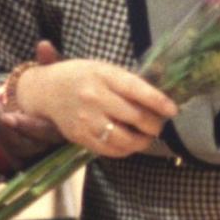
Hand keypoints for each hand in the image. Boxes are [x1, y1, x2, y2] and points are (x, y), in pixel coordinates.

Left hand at [0, 40, 63, 168]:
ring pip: (13, 151)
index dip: (28, 127)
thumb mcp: (55, 76)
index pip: (47, 135)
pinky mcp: (24, 163)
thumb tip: (43, 45)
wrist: (50, 110)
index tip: (8, 116)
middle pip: (25, 147)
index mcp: (65, 130)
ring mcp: (38, 158)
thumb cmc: (54, 92)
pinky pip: (6, 157)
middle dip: (4, 128)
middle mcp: (53, 148)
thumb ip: (50, 63)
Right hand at [15, 58, 177, 156]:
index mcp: (103, 75)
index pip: (136, 89)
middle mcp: (94, 97)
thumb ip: (128, 82)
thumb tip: (159, 98)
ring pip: (125, 139)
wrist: (46, 91)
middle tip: (160, 124)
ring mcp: (87, 120)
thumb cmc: (81, 77)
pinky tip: (130, 143)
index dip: (157, 101)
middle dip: (154, 124)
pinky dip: (126, 149)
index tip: (172, 110)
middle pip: (135, 117)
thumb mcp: (103, 69)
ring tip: (147, 136)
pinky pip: (111, 150)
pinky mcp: (81, 137)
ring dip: (142, 141)